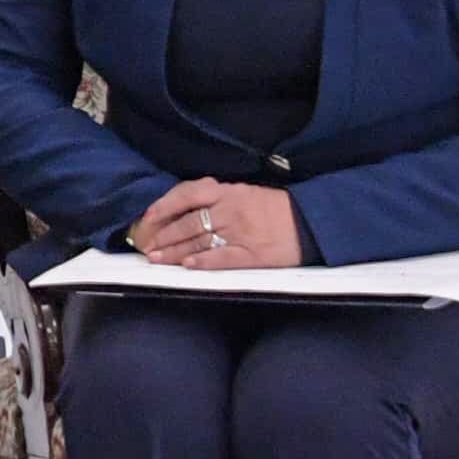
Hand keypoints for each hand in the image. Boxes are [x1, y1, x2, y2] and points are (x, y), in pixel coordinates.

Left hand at [132, 179, 302, 272]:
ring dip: (174, 251)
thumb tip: (186, 207)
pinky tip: (187, 266)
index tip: (148, 217)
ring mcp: (241, 233)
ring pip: (199, 241)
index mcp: (229, 192)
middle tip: (147, 246)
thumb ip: (219, 198)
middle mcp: (231, 210)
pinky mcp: (253, 255)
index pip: (188, 194)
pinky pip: (223, 258)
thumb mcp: (247, 193)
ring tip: (156, 259)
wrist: (311, 221)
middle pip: (189, 222)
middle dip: (164, 235)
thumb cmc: (277, 208)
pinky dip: (203, 261)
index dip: (164, 206)